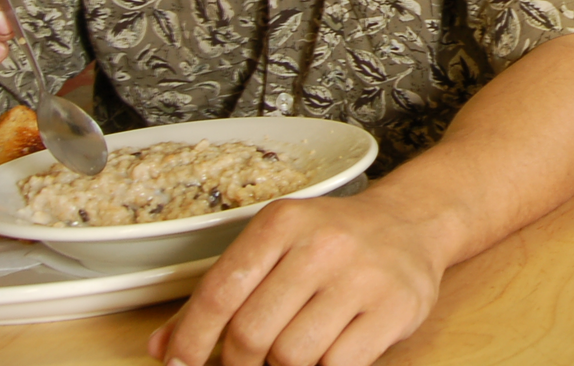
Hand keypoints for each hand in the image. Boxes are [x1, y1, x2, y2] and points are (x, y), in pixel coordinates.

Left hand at [150, 193, 445, 365]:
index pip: (219, 291)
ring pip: (292, 356)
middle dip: (239, 363)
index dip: (191, 339)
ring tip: (289, 355)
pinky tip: (325, 355)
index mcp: (282, 222)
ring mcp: (362, 276)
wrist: (412, 223)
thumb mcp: (275, 248)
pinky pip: (337, 365)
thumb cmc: (332, 242)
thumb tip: (161, 346)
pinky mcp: (394, 307)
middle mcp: (322, 244)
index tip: (179, 364)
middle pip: (251, 333)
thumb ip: (220, 295)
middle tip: (247, 363)